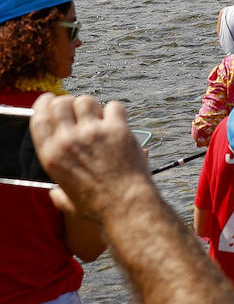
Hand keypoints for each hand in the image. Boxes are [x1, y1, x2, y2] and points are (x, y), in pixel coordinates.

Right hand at [29, 95, 150, 219]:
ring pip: (87, 100)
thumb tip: (55, 193)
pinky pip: (114, 106)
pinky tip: (118, 122)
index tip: (48, 99)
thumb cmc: (97, 204)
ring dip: (93, 105)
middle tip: (79, 109)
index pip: (39, 118)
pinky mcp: (116, 129)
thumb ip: (58, 192)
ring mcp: (92, 133)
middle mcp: (68, 141)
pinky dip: (116, 111)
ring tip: (99, 117)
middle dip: (70, 102)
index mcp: (52, 156)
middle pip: (62, 103)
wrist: (125, 203)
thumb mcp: (67, 200)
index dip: (43, 104)